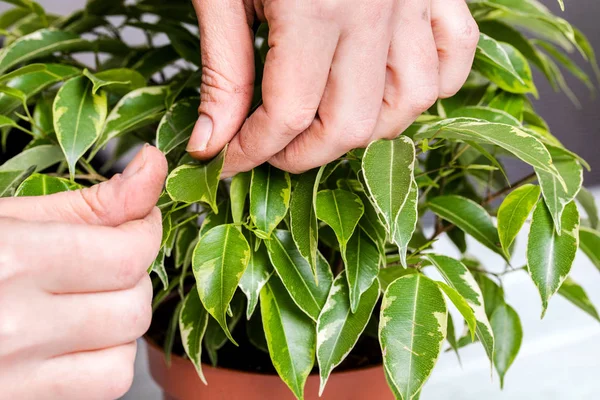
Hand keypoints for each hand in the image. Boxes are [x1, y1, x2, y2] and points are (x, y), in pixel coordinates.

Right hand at [0, 146, 166, 399]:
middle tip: (106, 260)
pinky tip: (76, 339)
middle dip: (133, 276)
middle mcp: (14, 325)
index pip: (126, 255)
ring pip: (125, 354)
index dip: (146, 233)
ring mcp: (15, 376)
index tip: (140, 222)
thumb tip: (153, 166)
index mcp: (10, 260)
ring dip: (121, 321)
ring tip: (87, 300)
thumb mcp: (9, 219)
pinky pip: (104, 386)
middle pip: (132, 306)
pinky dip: (107, 360)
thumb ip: (90, 202)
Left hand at [186, 0, 478, 175]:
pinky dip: (430, 84)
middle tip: (269, 150)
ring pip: (411, 100)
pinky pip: (454, 51)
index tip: (227, 159)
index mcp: (314, 5)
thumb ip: (223, 71)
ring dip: (366, 130)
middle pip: (351, 123)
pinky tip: (390, 88)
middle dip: (304, 154)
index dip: (252, 149)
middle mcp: (374, 7)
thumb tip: (213, 142)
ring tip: (324, 125)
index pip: (288, 114)